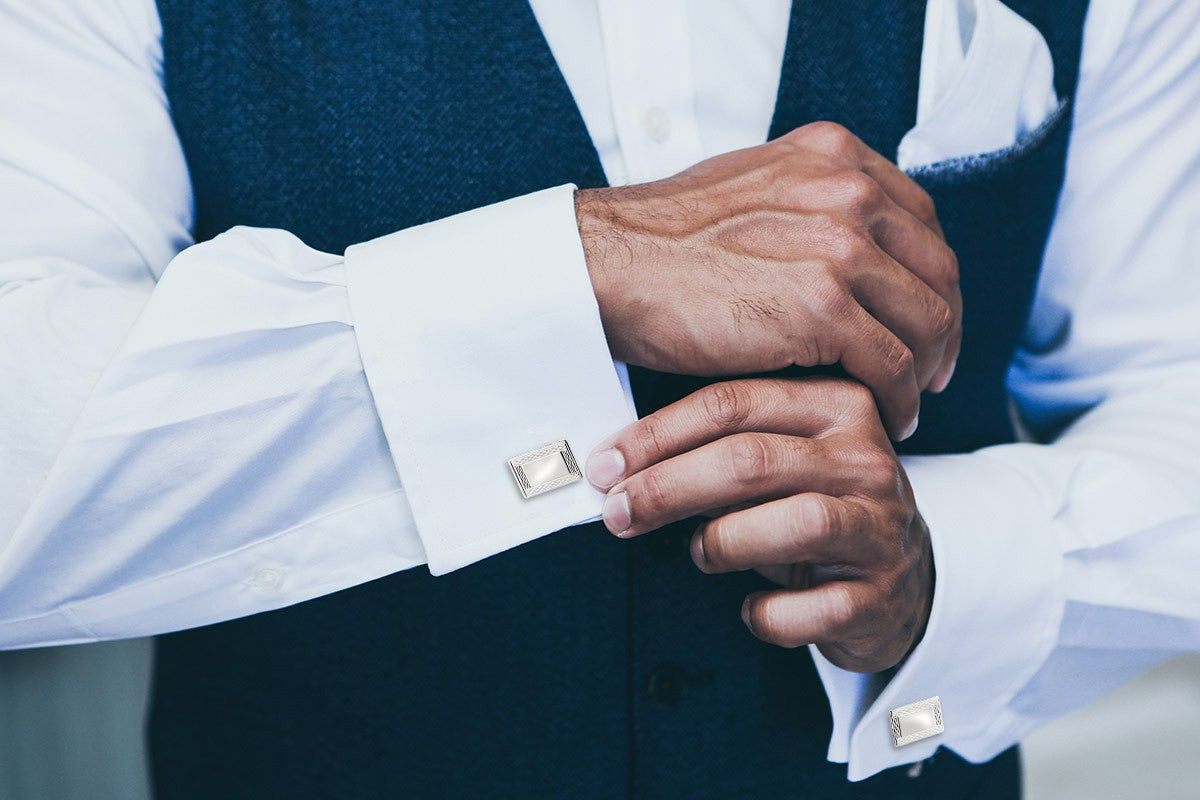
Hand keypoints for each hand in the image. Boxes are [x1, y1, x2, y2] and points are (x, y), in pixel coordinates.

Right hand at [576, 121, 959, 439]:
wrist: (610, 267)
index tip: (924, 316)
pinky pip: (892, 364)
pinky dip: (899, 399)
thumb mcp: (753, 187)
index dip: (931, 278)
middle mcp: (849, 190)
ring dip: (924, 371)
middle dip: (942, 329)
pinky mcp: (824, 306)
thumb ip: (810, 203)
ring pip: (926, 321)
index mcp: (834, 156)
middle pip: (937, 271)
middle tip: (931, 370)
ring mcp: (840, 246)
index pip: (921, 221)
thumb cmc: (664, 240)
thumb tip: (848, 244)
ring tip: (907, 402)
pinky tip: (884, 416)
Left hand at [585, 377, 933, 672]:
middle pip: (753, 460)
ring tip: (701, 553)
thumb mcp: (780, 465)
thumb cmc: (817, 511)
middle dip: (669, 487)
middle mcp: (867, 461)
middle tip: (620, 513)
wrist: (902, 583)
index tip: (606, 467)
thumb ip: (719, 451)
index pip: (735, 404)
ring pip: (796, 523)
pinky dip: (768, 615)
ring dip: (725, 541)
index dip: (658, 436)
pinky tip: (752, 609)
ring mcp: (882, 529)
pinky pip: (812, 609)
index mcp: (838, 408)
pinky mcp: (883, 596)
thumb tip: (623, 465)